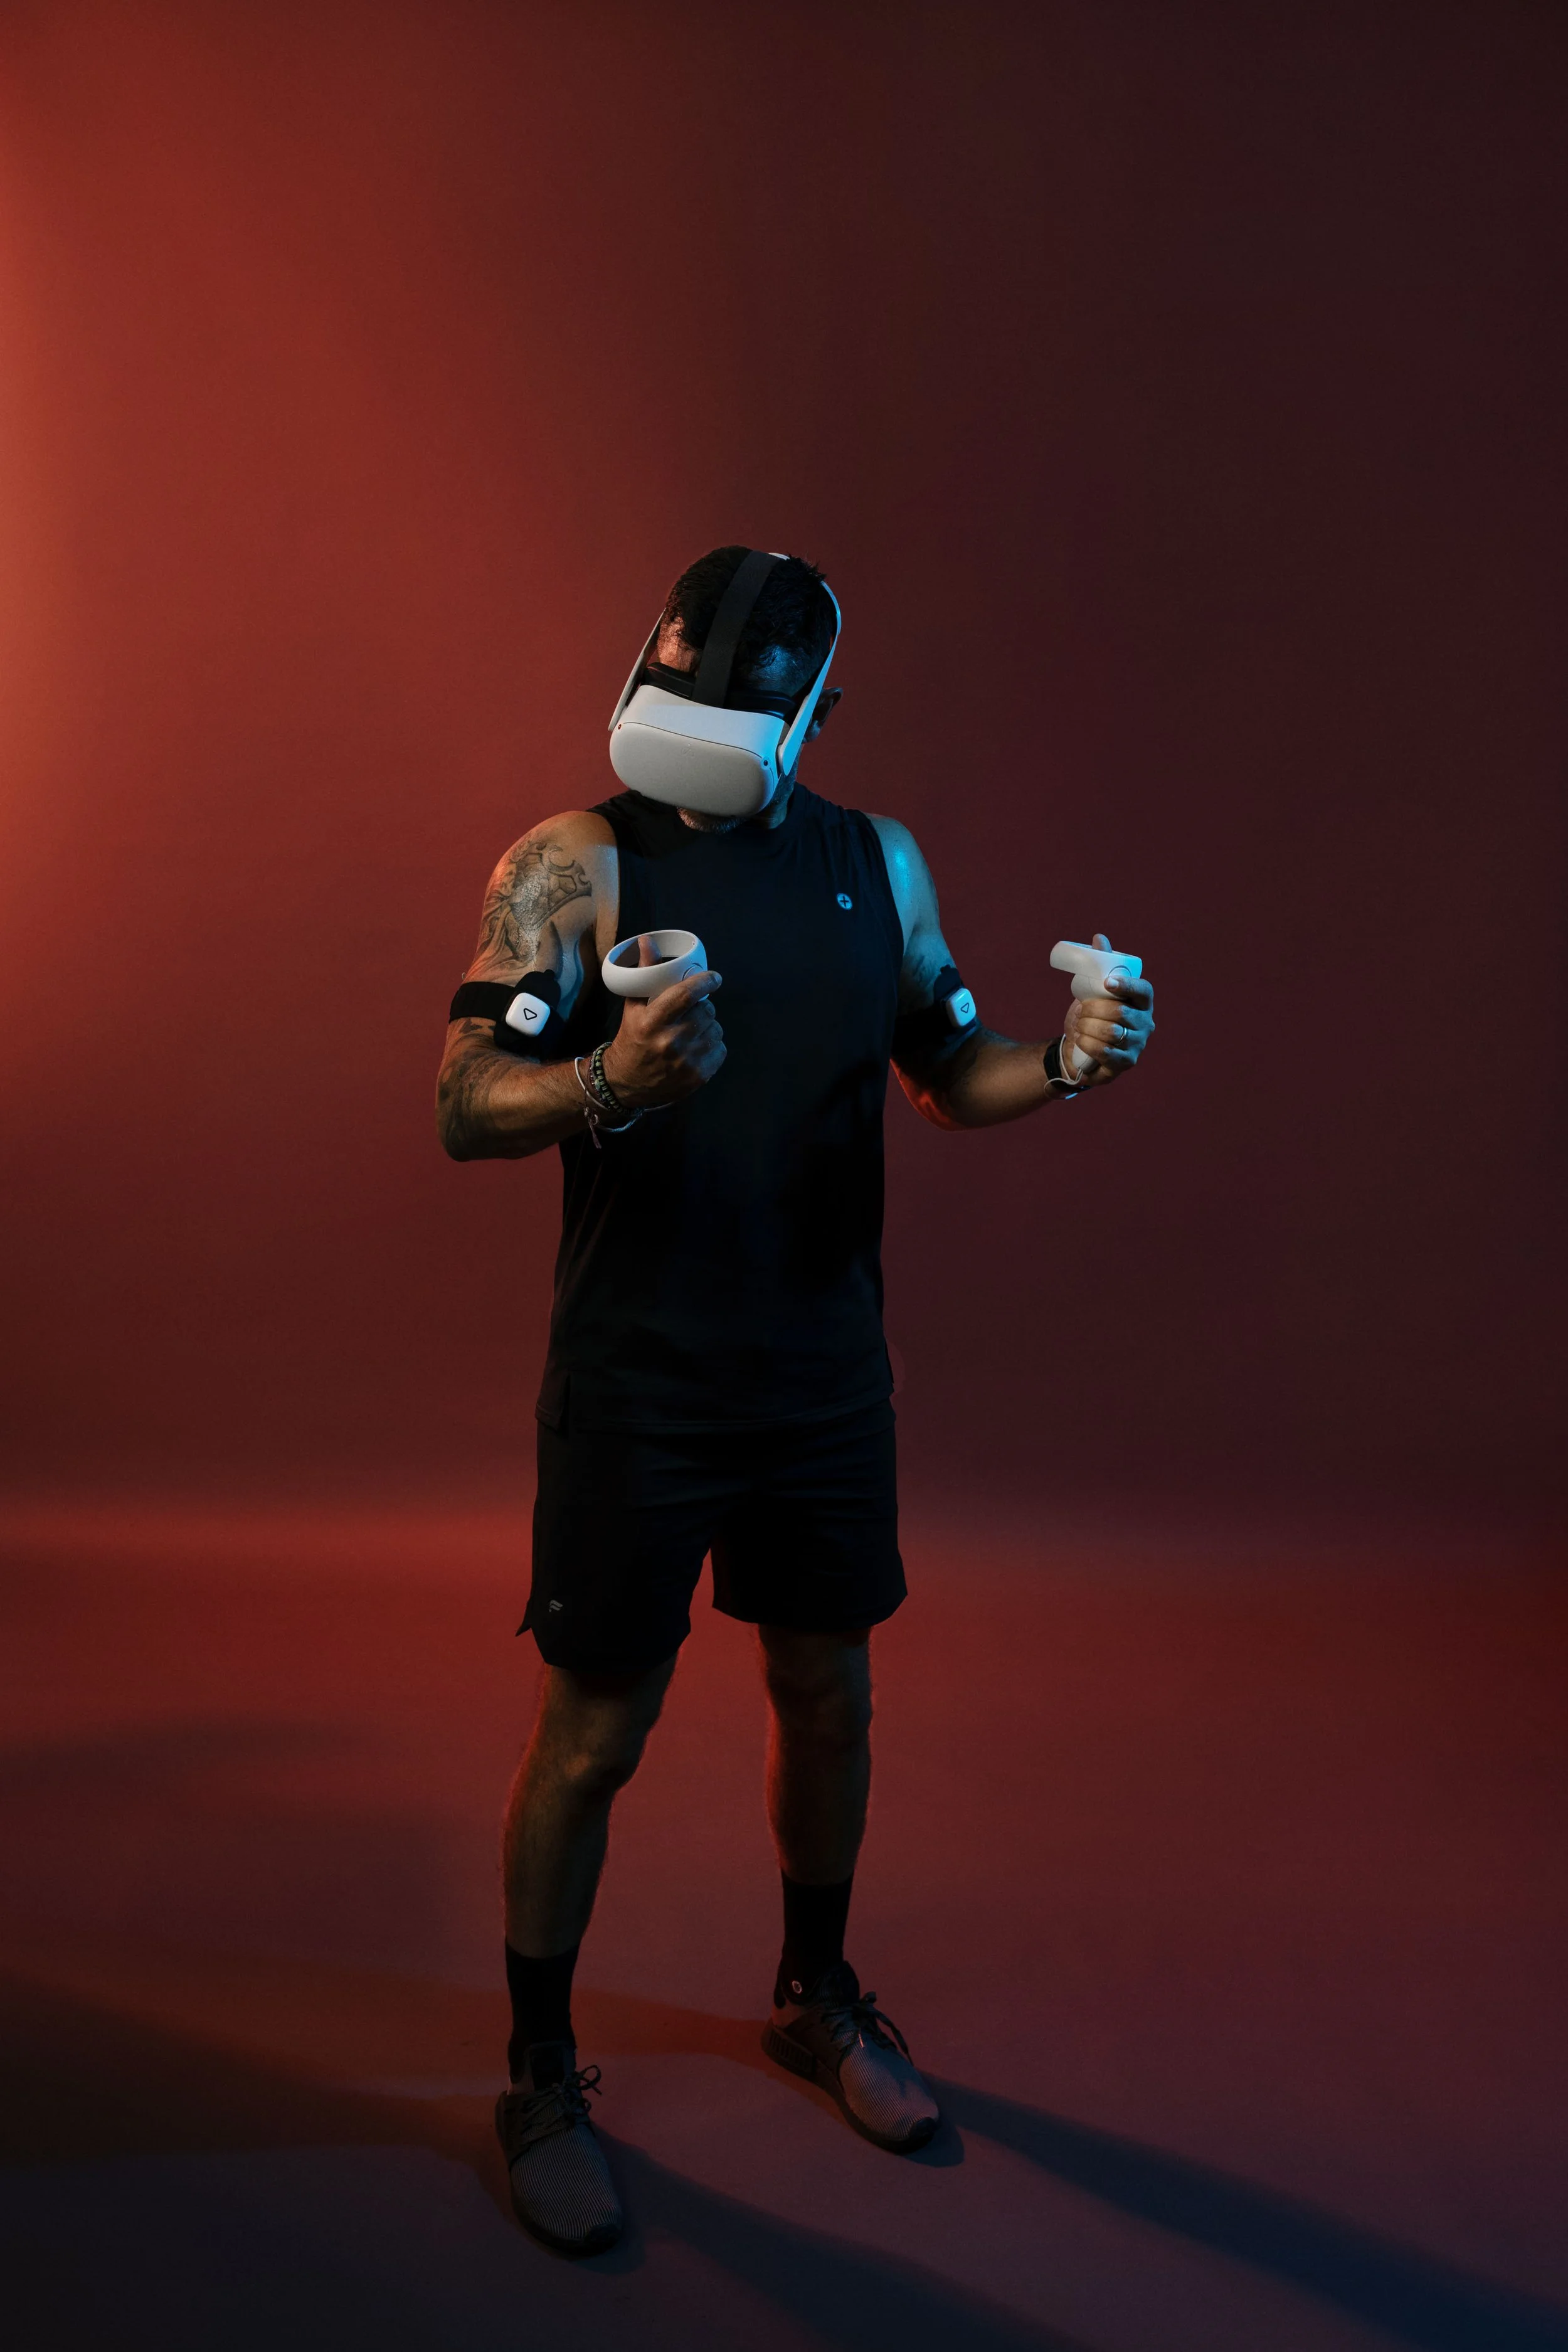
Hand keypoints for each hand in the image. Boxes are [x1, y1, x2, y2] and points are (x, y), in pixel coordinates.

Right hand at [600, 935, 725, 1106]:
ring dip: (709, 1026)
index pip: (686, 995)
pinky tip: (698, 1047)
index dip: (704, 982)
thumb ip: (645, 974)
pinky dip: (713, 1046)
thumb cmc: (632, 1039)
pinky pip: (721, 1050)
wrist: (626, 1082)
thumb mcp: (634, 1007)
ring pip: (716, 1030)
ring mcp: (686, 1061)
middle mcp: (670, 1042)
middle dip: (704, 1007)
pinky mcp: (698, 1076)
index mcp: (652, 1022)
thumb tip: (648, 941)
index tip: (714, 978)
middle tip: (693, 1011)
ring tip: (693, 1030)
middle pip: (706, 1012)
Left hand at [1061, 931, 1154, 1087]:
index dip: (1127, 985)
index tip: (1107, 983)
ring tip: (1079, 1026)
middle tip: (1082, 1010)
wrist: (1079, 1047)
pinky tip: (1080, 1040)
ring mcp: (1137, 1045)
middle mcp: (1145, 1024)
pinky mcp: (1126, 1063)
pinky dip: (1088, 1044)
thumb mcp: (1094, 989)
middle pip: (1122, 1012)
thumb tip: (1100, 938)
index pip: (1143, 990)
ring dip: (1088, 1027)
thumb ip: (1100, 964)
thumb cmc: (1091, 1015)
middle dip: (1095, 1010)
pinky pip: (1106, 1053)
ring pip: (1112, 1032)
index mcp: (1142, 1002)